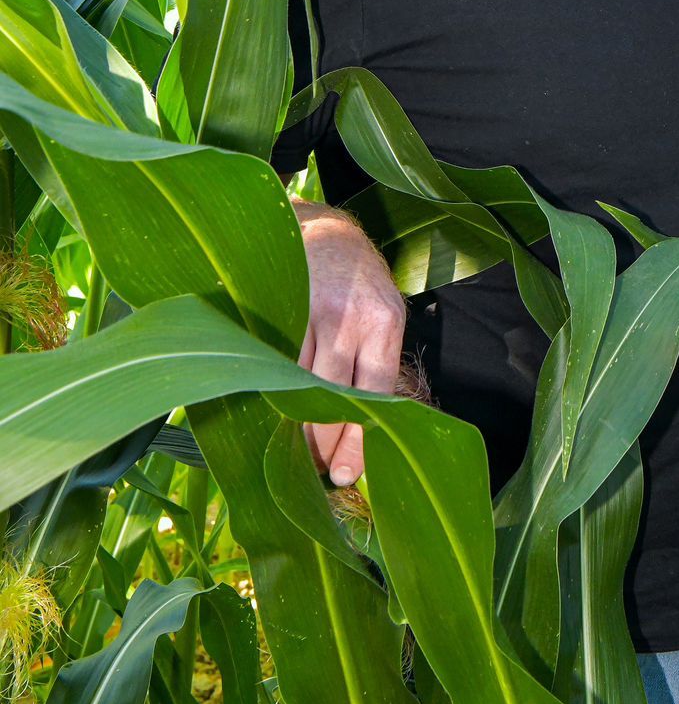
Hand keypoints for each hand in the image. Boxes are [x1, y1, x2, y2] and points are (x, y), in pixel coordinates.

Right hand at [293, 200, 406, 484]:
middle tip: (307, 470)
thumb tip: (359, 437)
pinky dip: (270, 389)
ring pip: (299, 383)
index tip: (341, 476)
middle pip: (333, 396)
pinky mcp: (282, 303)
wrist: (324, 227)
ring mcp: (314, 309)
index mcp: (386, 323)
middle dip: (318, 442)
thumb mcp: (381, 314)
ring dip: (291, 422)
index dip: (357, 441)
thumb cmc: (358, 282)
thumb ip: (373, 364)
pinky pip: (275, 361)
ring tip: (285, 448)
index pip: (375, 395)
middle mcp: (353, 316)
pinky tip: (267, 408)